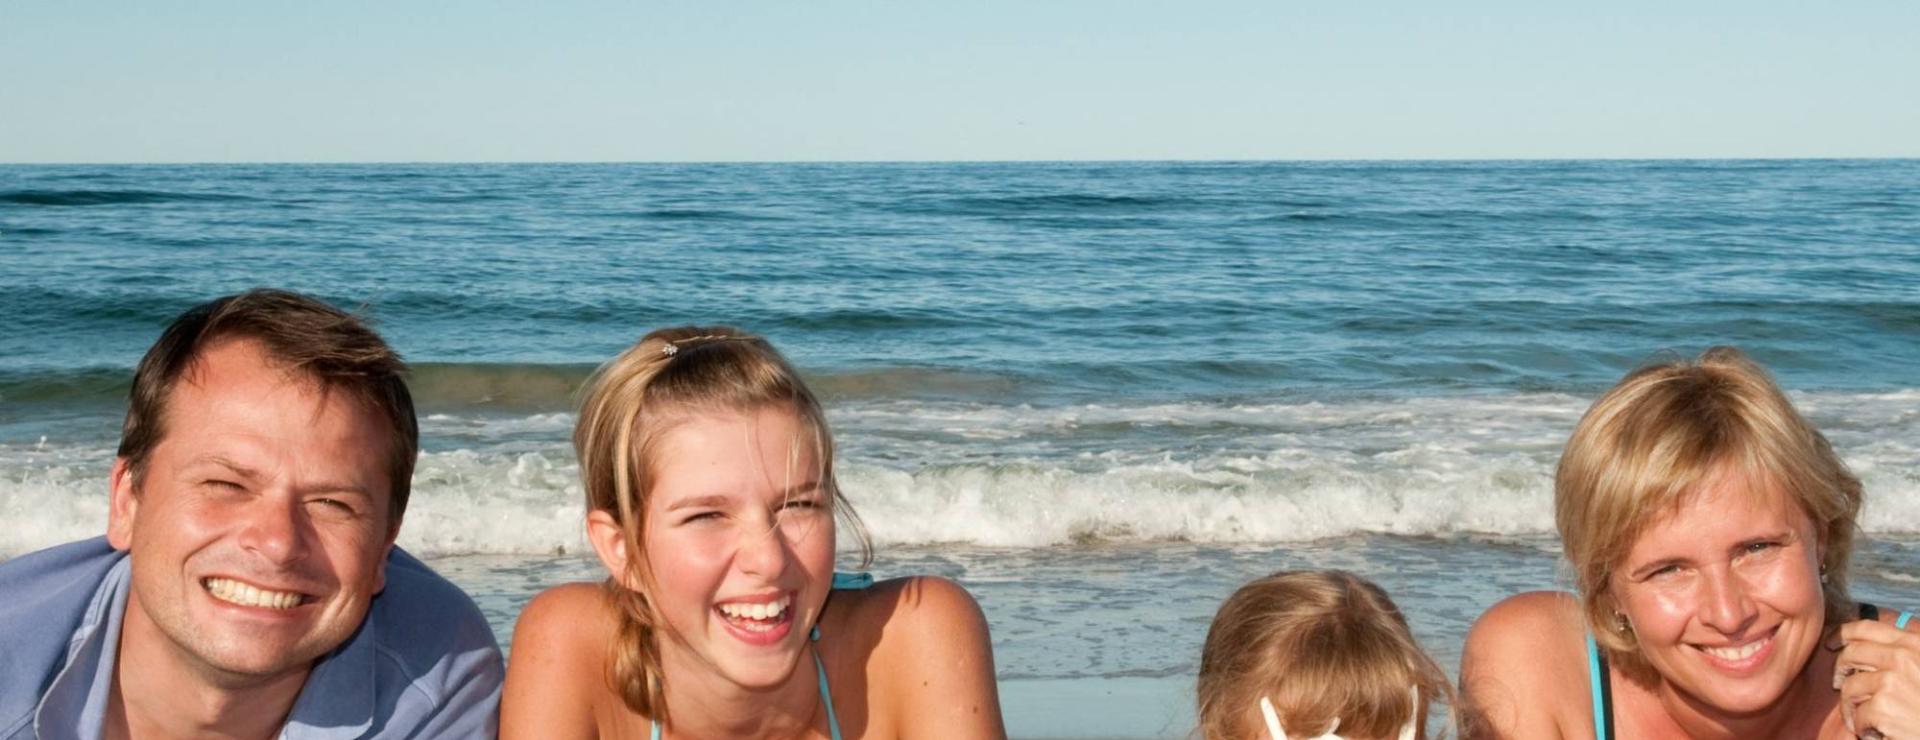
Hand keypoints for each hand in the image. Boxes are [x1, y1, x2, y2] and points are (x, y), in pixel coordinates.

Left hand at [1835, 619, 1919, 738]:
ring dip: (1851, 706)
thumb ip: (1900, 653)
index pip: (1866, 628)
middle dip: (1840, 670)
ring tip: (1863, 718)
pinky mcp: (1883, 706)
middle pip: (1850, 654)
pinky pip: (1857, 714)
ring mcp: (1892, 681)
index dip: (1842, 634)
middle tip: (1839, 683)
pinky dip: (1862, 726)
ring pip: (1850, 687)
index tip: (1831, 643)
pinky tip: (1875, 732)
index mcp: (1914, 643)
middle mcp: (1903, 657)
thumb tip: (1859, 645)